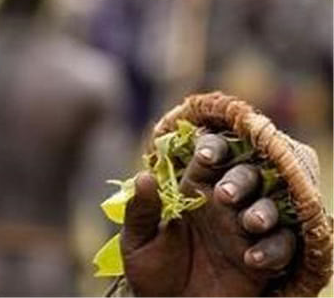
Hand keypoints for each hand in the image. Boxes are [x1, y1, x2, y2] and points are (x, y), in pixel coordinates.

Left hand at [121, 133, 296, 295]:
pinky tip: (251, 259)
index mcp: (194, 190)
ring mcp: (245, 231)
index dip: (213, 149)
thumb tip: (144, 176)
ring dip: (264, 211)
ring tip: (250, 223)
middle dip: (242, 179)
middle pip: (246, 175)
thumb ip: (141, 211)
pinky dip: (274, 248)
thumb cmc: (152, 271)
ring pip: (270, 207)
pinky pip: (283, 246)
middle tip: (225, 195)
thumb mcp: (138, 241)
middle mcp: (224, 205)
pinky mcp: (263, 260)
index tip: (205, 156)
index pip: (211, 157)